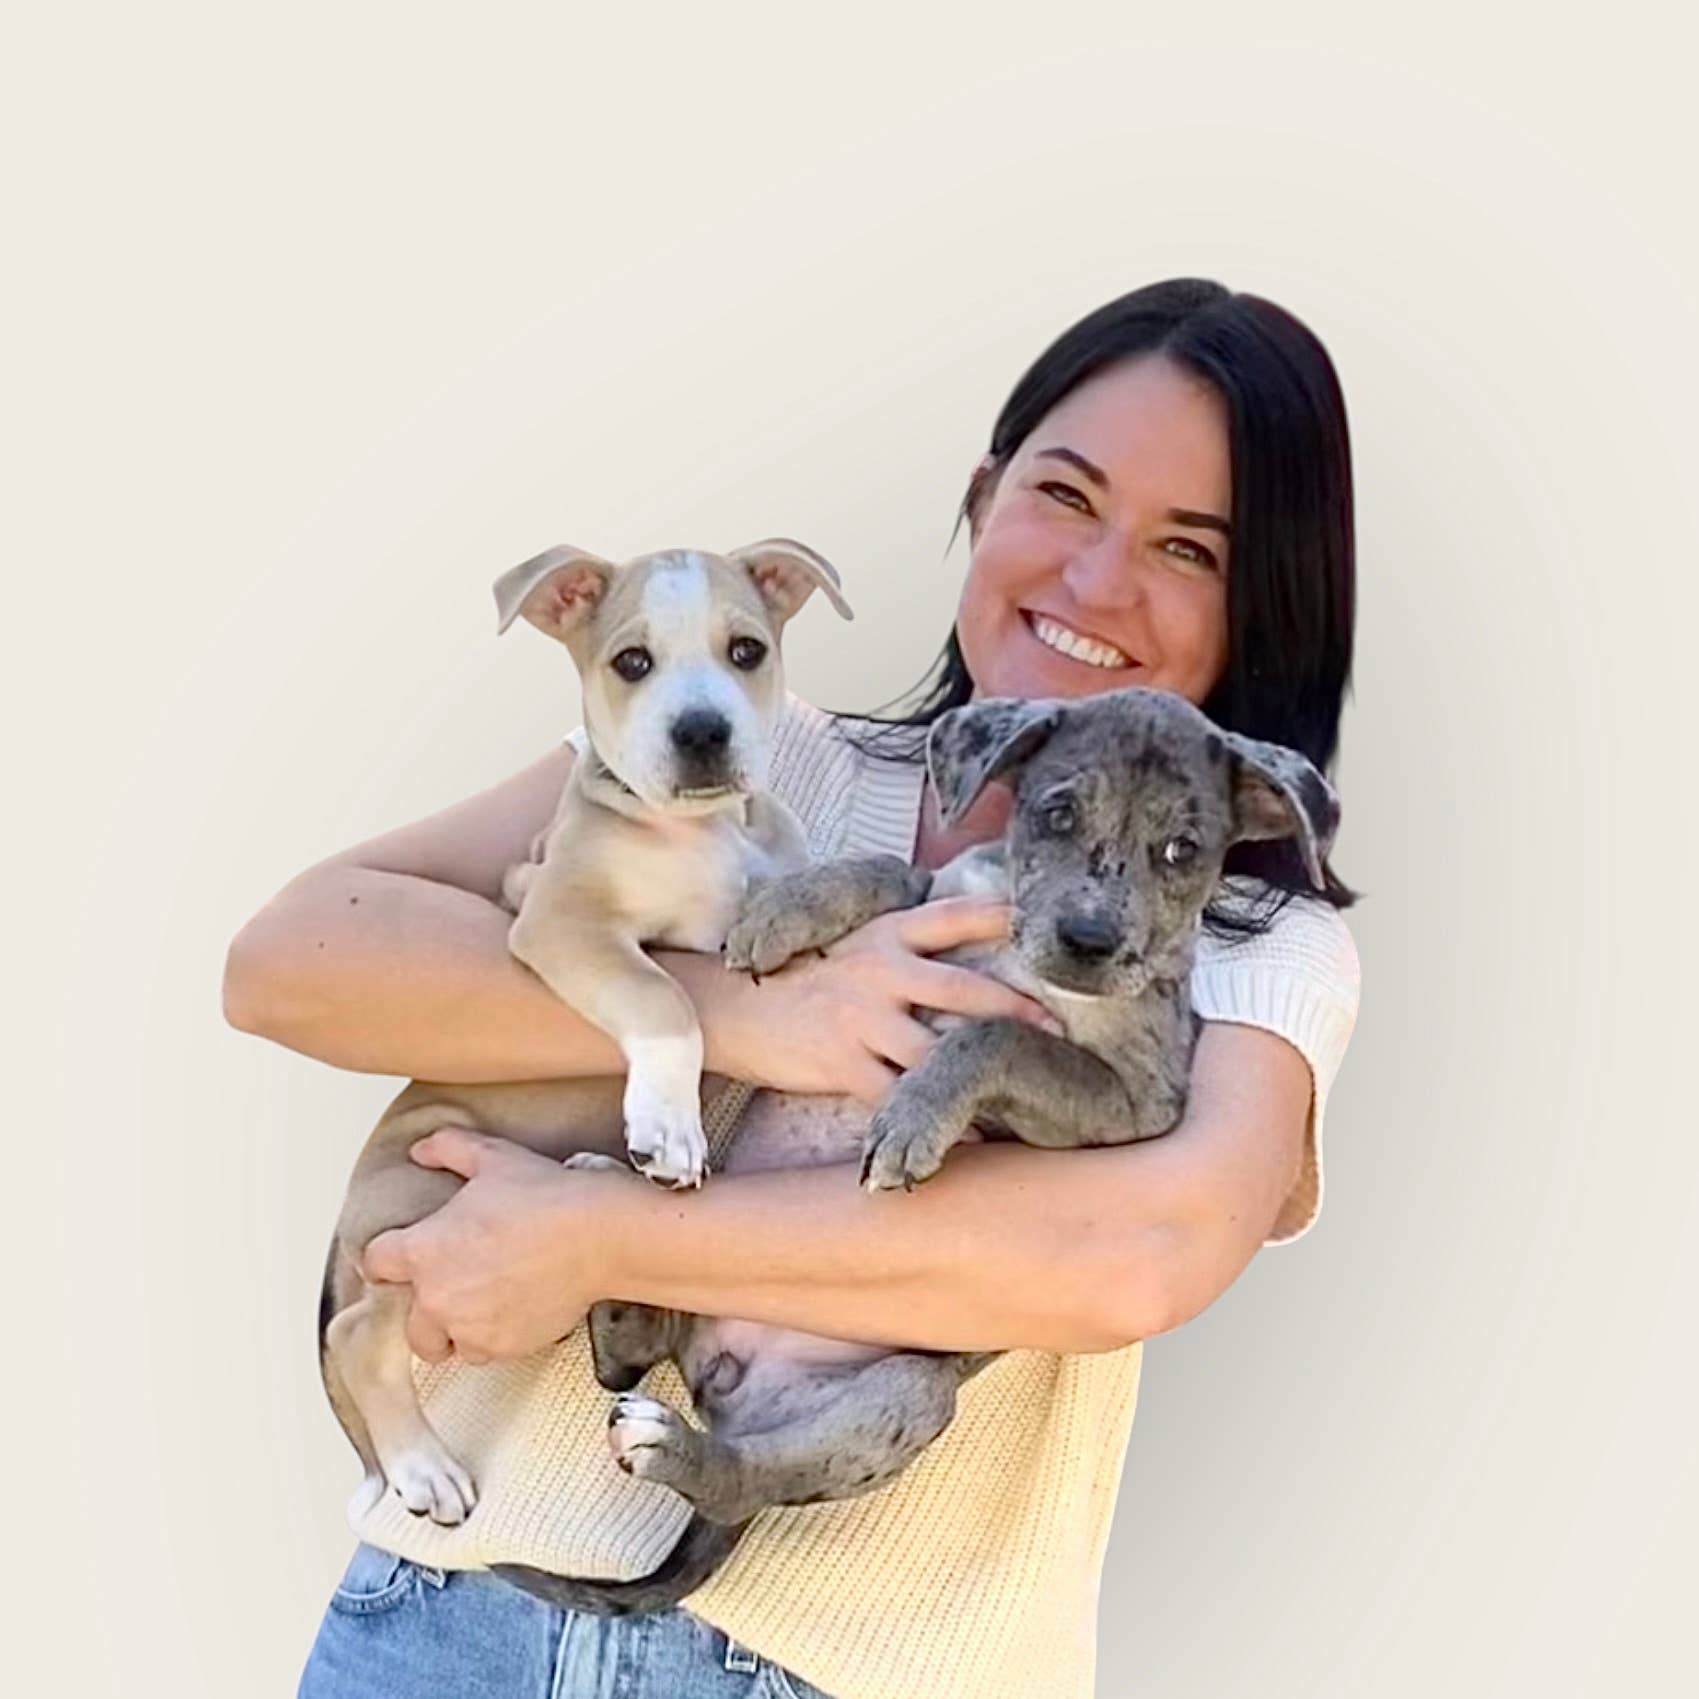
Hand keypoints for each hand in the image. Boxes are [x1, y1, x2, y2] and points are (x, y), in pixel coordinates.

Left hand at [361, 1128, 630, 1364]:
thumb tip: (422, 1151)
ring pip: (447, 1343)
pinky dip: (494, 1338)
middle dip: (425, 1308)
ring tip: (485, 1305)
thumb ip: (448, 1149)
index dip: (388, 1256)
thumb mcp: (492, 1158)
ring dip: (458, 1328)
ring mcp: (468, 1328)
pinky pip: (485, 1353)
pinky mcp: (502, 1347)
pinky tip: (514, 1310)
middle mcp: (436, 1297)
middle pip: (407, 1322)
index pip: (377, 1262)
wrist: (596, 1238)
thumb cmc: (544, 1197)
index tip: (400, 1258)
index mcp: (423, 1250)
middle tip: (455, 1287)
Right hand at [714, 897, 1060, 1101]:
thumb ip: (913, 947)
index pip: (951, 917)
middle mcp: (878, 971)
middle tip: (1057, 1031)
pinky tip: (973, 1135)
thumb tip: (982, 951)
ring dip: (978, 1074)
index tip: (1042, 924)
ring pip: (934, 1050)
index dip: (999, 916)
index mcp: (886, 935)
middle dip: (1013, 1012)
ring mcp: (860, 1019)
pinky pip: (901, 1097)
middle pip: (960, 990)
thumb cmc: (813, 981)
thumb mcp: (860, 946)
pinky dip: (939, 1120)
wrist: (741, 1013)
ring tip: (1023, 1092)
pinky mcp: (843, 1063)